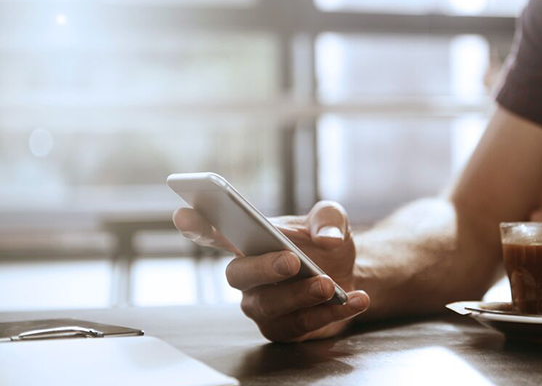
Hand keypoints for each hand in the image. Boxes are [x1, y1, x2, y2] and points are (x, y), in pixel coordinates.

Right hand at [172, 201, 369, 341]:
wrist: (353, 273)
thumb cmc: (327, 242)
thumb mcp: (332, 219)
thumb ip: (329, 219)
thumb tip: (329, 238)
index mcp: (249, 241)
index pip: (214, 233)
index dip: (196, 226)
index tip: (184, 214)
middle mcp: (248, 276)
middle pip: (237, 275)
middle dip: (262, 268)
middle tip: (292, 261)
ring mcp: (263, 305)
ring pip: (268, 306)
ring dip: (299, 295)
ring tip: (329, 285)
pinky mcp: (285, 329)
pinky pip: (301, 326)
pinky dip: (330, 313)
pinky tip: (355, 298)